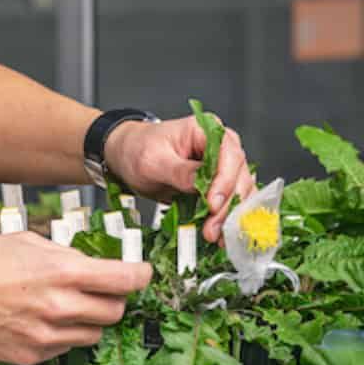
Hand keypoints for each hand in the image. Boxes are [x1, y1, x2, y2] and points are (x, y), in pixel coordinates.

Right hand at [0, 233, 151, 364]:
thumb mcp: (27, 241)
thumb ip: (65, 254)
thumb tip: (90, 263)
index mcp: (62, 273)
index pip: (125, 279)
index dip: (141, 275)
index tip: (143, 273)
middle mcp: (60, 307)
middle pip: (116, 311)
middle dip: (113, 299)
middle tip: (100, 289)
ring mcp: (48, 336)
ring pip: (94, 333)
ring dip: (88, 319)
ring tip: (63, 305)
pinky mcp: (34, 355)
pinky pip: (65, 347)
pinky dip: (62, 334)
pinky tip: (40, 319)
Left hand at [103, 115, 253, 242]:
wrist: (126, 156)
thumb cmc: (137, 149)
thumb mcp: (152, 159)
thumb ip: (178, 171)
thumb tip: (200, 183)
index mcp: (206, 131)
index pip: (228, 155)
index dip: (225, 181)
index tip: (213, 203)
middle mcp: (220, 148)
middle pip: (238, 177)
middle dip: (227, 205)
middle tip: (212, 227)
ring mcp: (221, 167)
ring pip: (238, 193)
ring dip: (228, 216)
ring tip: (213, 234)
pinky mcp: (217, 186)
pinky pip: (230, 203)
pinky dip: (226, 219)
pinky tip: (218, 233)